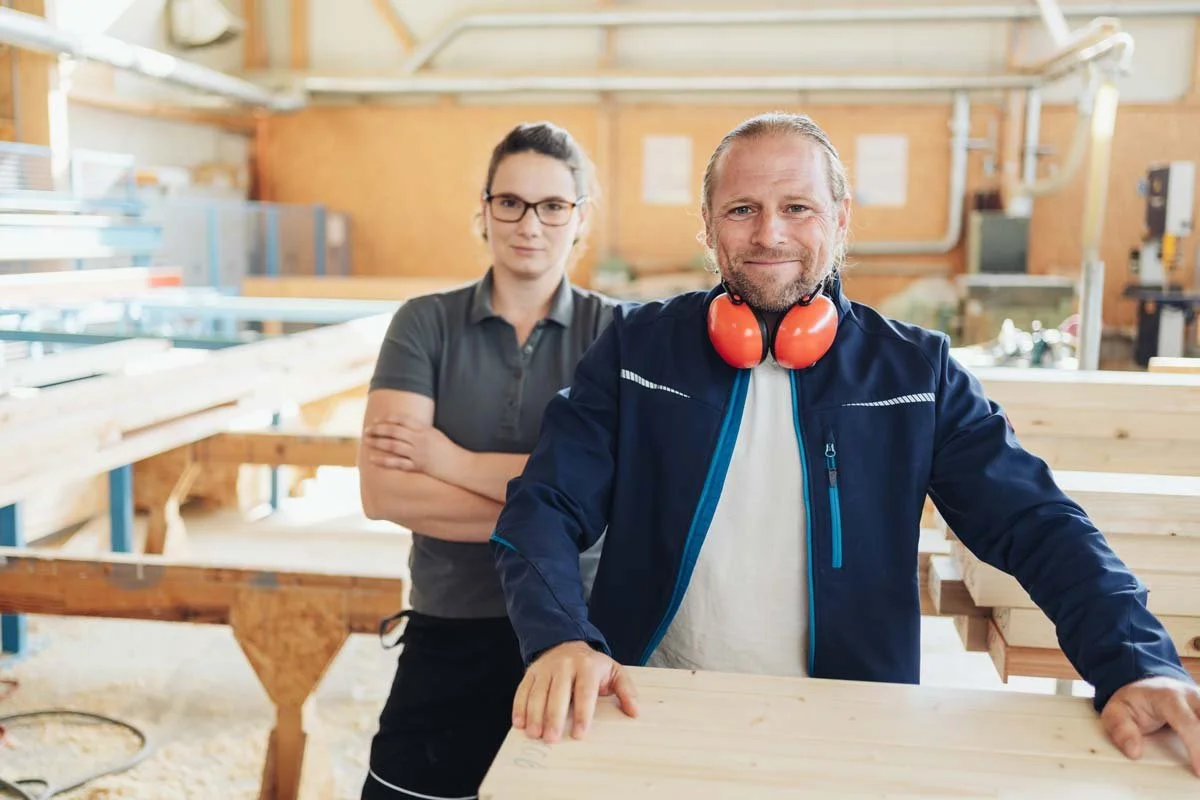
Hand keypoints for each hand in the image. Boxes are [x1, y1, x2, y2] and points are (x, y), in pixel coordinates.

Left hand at [362, 415, 459, 479]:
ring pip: (393, 445)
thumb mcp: (437, 435)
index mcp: (425, 429)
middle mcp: (420, 439)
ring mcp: (419, 453)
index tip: (377, 421)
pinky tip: (373, 459)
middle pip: (394, 431)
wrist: (462, 466)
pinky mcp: (419, 466)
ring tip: (367, 441)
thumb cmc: (450, 451)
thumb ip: (422, 431)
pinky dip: (384, 460)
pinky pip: (398, 463)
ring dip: (378, 442)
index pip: (403, 420)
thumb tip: (406, 429)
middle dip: (379, 429)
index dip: (388, 419)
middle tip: (367, 431)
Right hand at [513, 641, 638, 742]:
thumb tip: (634, 712)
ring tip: (534, 734)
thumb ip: (626, 690)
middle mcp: (564, 665)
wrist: (566, 643)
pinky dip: (519, 707)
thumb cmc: (592, 666)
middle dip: (554, 717)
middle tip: (552, 739)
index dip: (583, 714)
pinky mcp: (531, 672)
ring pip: (538, 693)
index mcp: (587, 666)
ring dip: (535, 714)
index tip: (580, 734)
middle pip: (558, 693)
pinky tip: (519, 723)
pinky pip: (523, 690)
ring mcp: (545, 668)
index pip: (585, 691)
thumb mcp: (614, 672)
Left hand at [1101, 676, 1199, 775]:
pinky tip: (1199, 754)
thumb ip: (1121, 729)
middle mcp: (1193, 696)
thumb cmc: (1135, 700)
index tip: (1199, 771)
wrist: (1148, 685)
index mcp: (1169, 697)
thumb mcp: (1116, 710)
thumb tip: (1134, 751)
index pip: (1189, 723)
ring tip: (1198, 762)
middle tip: (1199, 770)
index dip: (1197, 748)